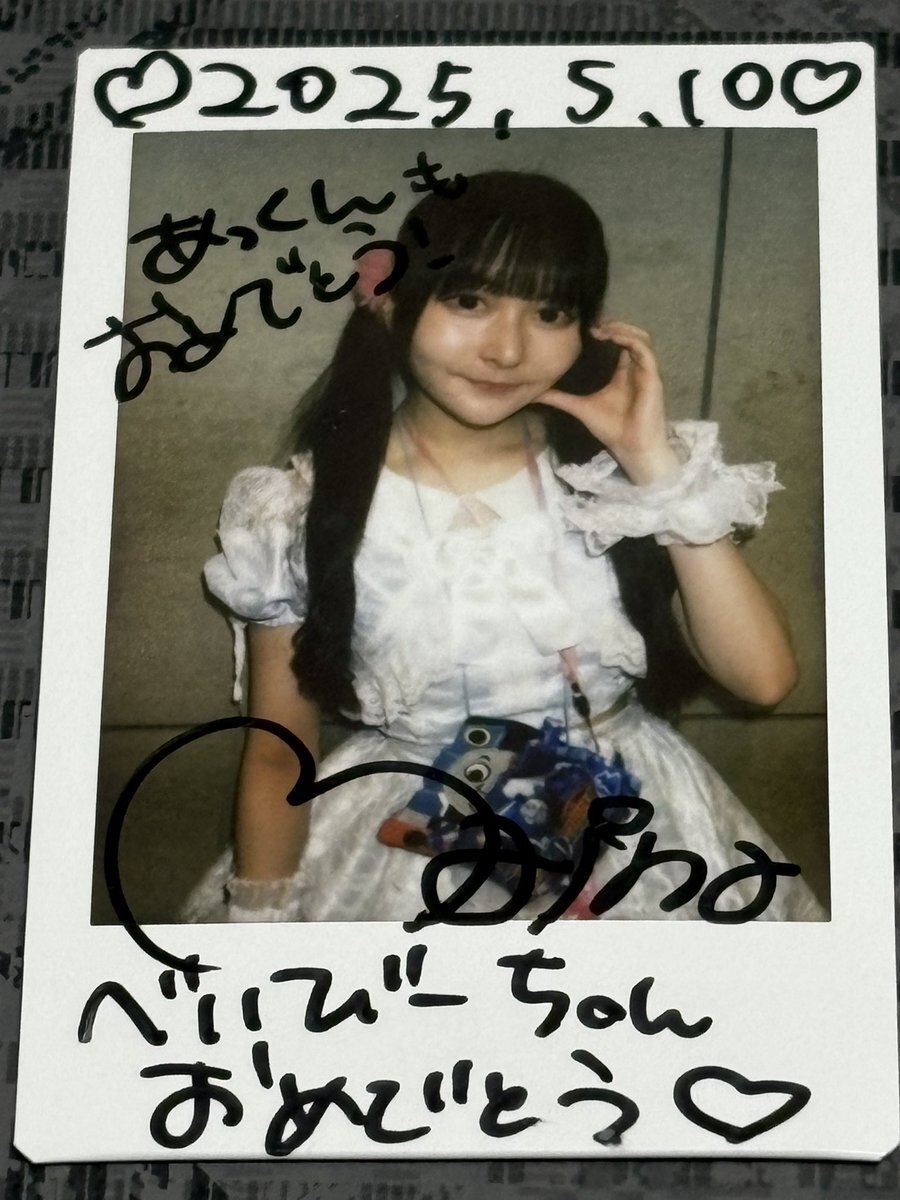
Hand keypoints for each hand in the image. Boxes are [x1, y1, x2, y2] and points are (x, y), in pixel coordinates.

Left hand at [541, 320, 679, 483]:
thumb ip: (559, 398)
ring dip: (622, 328)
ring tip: (601, 328)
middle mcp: (635, 368)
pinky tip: (613, 337)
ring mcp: (645, 371)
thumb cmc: (612, 429)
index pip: (617, 342)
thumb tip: (534, 394)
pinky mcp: (652, 376)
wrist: (631, 448)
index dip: (604, 331)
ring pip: (640, 338)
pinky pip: (644, 351)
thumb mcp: (579, 407)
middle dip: (612, 325)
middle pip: (629, 335)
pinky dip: (630, 340)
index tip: (584, 328)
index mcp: (621, 372)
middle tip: (591, 324)